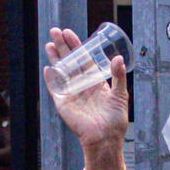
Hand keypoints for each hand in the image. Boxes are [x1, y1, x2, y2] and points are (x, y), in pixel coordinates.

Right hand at [43, 27, 130, 151]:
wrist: (105, 137)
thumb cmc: (115, 118)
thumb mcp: (120, 94)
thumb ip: (118, 75)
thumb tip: (118, 57)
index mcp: (95, 80)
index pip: (83, 58)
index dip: (76, 45)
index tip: (70, 33)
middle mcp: (82, 84)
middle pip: (70, 61)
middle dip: (63, 46)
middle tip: (56, 31)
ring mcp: (71, 92)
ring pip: (61, 71)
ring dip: (55, 58)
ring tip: (49, 43)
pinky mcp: (63, 103)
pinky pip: (55, 88)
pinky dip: (51, 78)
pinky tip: (48, 67)